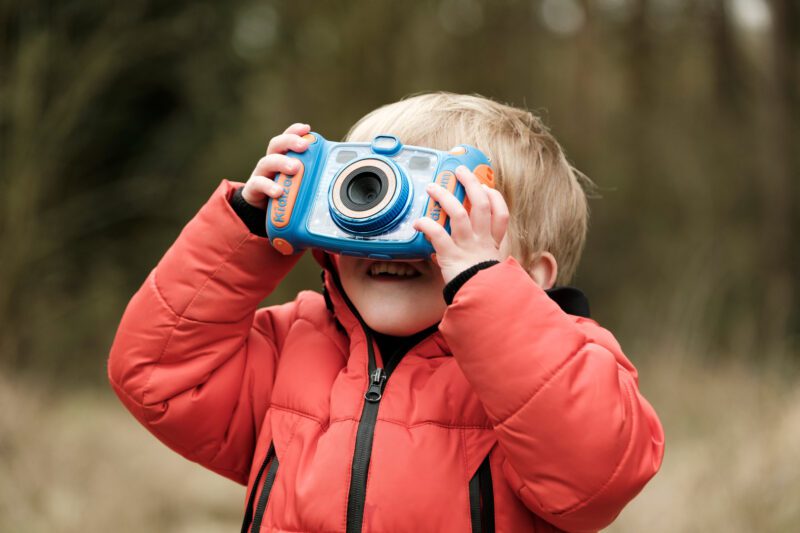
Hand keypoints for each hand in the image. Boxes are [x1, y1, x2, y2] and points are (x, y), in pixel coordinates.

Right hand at [241, 123, 311, 209]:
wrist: (263, 213)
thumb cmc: (287, 194)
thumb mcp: (301, 184)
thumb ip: (314, 177)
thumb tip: (341, 176)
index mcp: (283, 158)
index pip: (287, 138)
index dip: (295, 131)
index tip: (307, 128)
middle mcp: (271, 163)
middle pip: (276, 144)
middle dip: (290, 142)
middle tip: (304, 146)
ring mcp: (261, 175)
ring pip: (267, 162)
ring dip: (281, 163)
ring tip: (295, 168)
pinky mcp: (253, 190)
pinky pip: (258, 185)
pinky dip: (268, 186)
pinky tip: (278, 191)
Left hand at [412, 165, 509, 283]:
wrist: (481, 303)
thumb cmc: (481, 286)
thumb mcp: (486, 267)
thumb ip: (477, 254)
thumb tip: (456, 246)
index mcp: (492, 242)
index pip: (501, 213)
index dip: (494, 197)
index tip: (486, 187)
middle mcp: (481, 240)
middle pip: (481, 204)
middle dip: (471, 183)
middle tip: (459, 171)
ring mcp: (466, 246)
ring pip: (458, 214)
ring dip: (444, 197)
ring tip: (432, 187)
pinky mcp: (451, 255)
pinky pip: (438, 235)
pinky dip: (427, 225)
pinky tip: (418, 222)